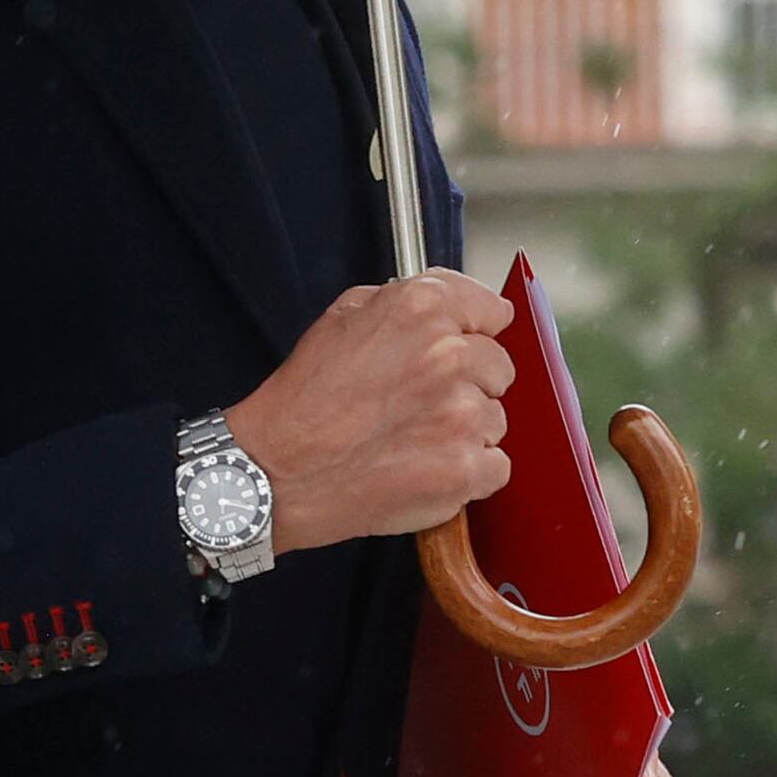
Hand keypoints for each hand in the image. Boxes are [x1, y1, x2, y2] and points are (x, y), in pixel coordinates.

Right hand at [226, 270, 513, 550]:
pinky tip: (426, 467)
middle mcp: (449, 356)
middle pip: (498, 367)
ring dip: (466, 430)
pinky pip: (496, 466)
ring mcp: (462, 415)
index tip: (465, 346)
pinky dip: (469, 473)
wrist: (278, 471)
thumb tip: (447, 308)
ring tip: (414, 438)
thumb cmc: (304, 400)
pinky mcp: (465, 469)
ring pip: (496, 419)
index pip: (491, 310)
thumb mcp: (342, 318)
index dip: (474, 332)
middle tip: (421, 402)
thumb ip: (404, 303)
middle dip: (469, 383)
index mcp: (421, 309)